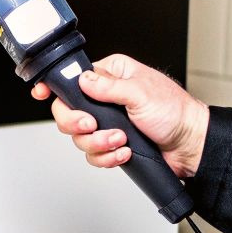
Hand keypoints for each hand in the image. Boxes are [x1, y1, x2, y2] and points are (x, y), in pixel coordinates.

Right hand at [33, 53, 208, 177]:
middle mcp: (106, 98)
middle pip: (68, 111)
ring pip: (79, 137)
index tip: (41, 92)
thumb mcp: (141, 93)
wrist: (190, 145)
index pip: (73, 78)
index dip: (54, 86)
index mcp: (112, 75)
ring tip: (120, 140)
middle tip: (92, 125)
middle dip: (78, 123)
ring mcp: (107, 122)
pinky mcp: (112, 144)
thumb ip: (108, 87)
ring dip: (98, 142)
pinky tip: (124, 152)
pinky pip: (94, 154)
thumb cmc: (175, 112)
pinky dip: (107, 156)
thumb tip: (83, 80)